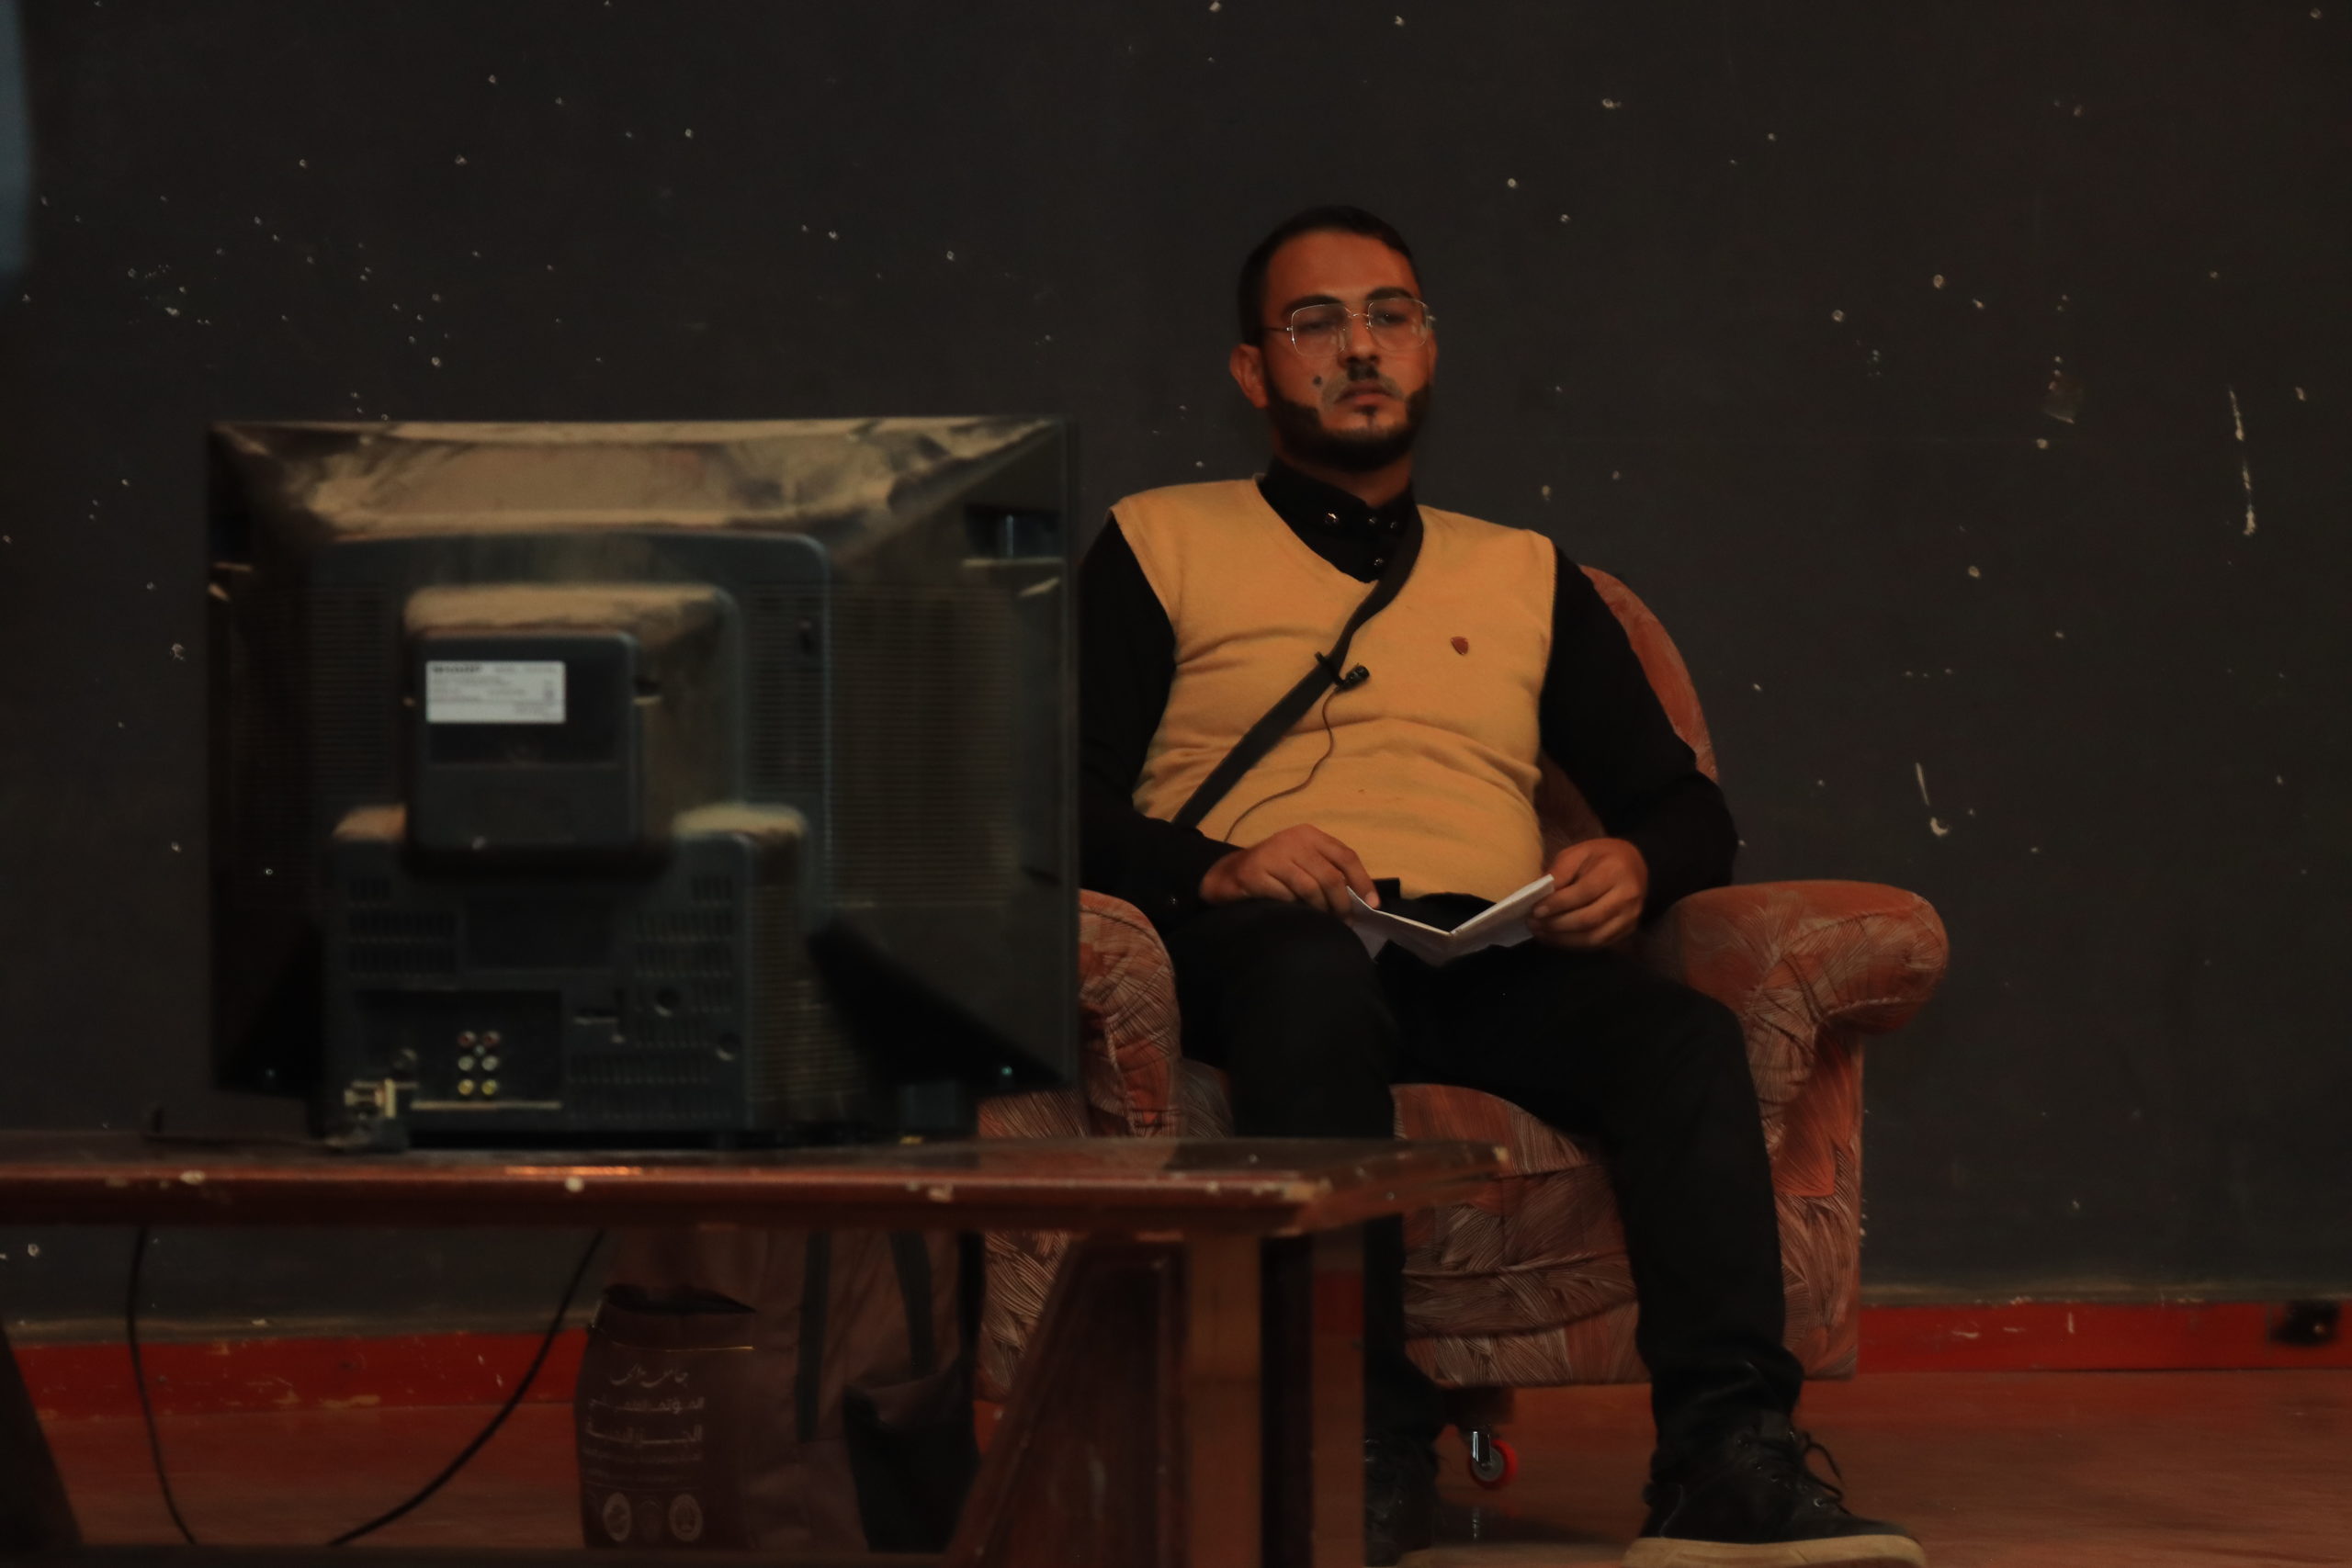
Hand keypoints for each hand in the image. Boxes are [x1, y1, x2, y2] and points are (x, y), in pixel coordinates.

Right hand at [1199, 825, 1377, 918]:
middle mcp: (1294, 840)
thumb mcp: (1304, 862)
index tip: (1373, 905)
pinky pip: (1287, 896)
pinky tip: (1296, 913)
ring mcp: (1275, 855)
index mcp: (1310, 835)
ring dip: (1321, 909)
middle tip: (1345, 921)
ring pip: (1311, 888)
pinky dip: (1295, 908)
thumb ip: (1328, 871)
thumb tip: (1362, 899)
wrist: (1230, 874)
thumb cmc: (1275, 871)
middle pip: (1331, 876)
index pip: (1346, 856)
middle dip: (1342, 903)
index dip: (1362, 881)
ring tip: (1325, 921)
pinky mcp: (1257, 872)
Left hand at [1529, 838, 1647, 949]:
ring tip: (1540, 933)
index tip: (1534, 910)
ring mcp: (1630, 917)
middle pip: (1588, 919)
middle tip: (1533, 923)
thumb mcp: (1578, 853)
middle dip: (1556, 925)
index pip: (1583, 893)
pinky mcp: (1628, 930)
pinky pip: (1598, 944)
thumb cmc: (1600, 857)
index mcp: (1615, 871)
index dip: (1557, 904)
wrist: (1633, 865)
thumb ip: (1559, 872)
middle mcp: (1628, 897)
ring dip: (1562, 939)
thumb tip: (1538, 895)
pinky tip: (1556, 938)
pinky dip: (1573, 944)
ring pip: (1593, 937)